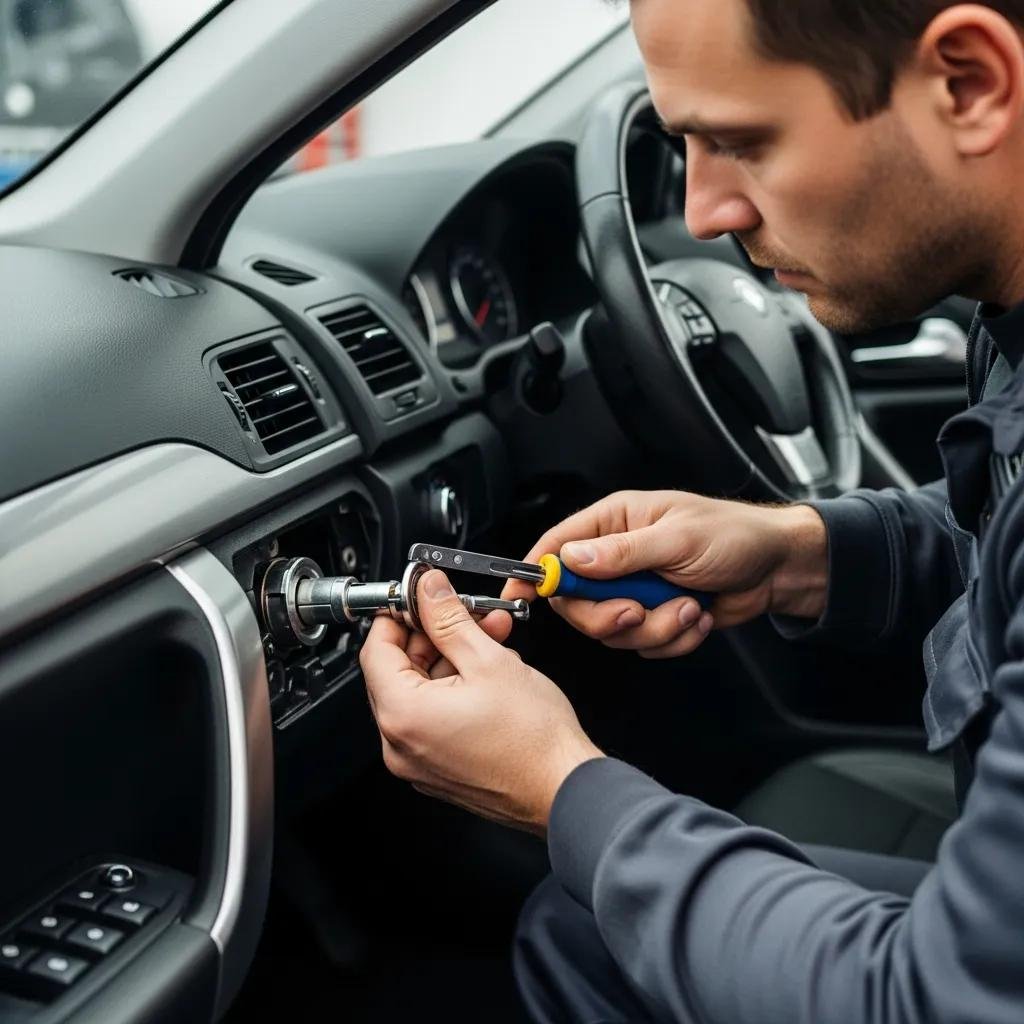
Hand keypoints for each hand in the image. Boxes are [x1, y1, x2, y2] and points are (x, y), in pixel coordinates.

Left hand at [359, 568, 602, 833]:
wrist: (564, 789)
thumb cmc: (534, 740)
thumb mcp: (488, 660)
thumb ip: (449, 618)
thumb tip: (429, 591)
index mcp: (403, 715)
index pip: (375, 649)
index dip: (397, 615)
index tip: (420, 599)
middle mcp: (400, 745)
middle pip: (397, 671)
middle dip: (434, 635)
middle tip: (466, 613)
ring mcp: (418, 761)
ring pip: (420, 692)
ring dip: (452, 659)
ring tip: (492, 640)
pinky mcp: (438, 770)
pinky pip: (433, 718)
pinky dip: (455, 689)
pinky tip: (488, 671)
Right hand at [501, 490, 826, 657]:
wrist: (777, 568)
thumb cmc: (733, 535)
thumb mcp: (676, 539)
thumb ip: (621, 553)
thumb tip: (571, 559)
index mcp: (614, 523)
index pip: (557, 546)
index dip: (534, 571)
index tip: (519, 595)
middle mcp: (617, 558)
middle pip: (577, 602)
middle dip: (609, 617)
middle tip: (638, 610)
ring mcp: (635, 590)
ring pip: (613, 630)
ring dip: (654, 628)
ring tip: (686, 605)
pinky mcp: (655, 617)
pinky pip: (643, 644)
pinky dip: (673, 638)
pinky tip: (696, 615)